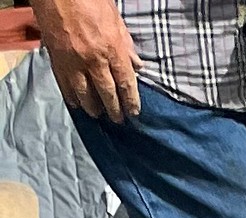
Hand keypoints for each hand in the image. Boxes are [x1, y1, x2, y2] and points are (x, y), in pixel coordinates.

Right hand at [33, 0, 140, 119]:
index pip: (126, 83)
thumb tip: (136, 65)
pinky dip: (72, 97)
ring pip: (85, 94)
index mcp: (112, 48)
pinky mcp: (56, 60)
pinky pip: (65, 85)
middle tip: (118, 119)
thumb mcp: (115, 18)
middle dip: (114, 110)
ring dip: (93, 107)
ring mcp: (73, 62)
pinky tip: (77, 103)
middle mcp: (94, 60)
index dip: (131, 101)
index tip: (134, 112)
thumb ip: (126, 43)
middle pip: (107, 94)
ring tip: (98, 113)